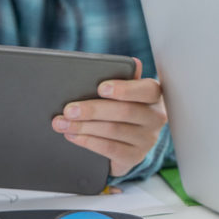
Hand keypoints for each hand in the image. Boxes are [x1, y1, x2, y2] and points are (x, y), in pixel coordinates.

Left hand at [51, 58, 166, 176]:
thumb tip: (134, 62)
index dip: (124, 89)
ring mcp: (148, 139)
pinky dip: (88, 142)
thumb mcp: (125, 93)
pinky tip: (73, 136)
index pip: (146, 90)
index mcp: (154, 96)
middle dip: (93, 110)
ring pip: (114, 130)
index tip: (100, 87)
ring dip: (84, 127)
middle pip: (125, 111)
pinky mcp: (136, 156)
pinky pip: (110, 149)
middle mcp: (156, 117)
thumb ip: (125, 78)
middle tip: (69, 110)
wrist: (126, 142)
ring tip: (62, 123)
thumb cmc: (122, 109)